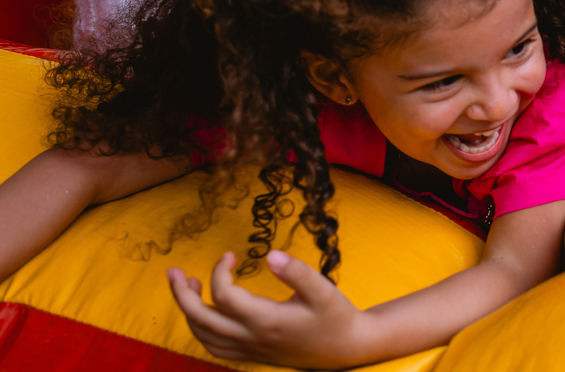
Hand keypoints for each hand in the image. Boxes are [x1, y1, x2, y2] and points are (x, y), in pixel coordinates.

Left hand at [168, 250, 371, 368]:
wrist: (346, 348)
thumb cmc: (336, 316)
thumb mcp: (323, 290)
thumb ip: (297, 272)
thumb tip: (270, 254)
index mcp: (265, 320)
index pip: (224, 295)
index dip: (220, 271)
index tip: (231, 255)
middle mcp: (251, 337)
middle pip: (200, 318)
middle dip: (180, 293)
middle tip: (173, 271)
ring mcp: (249, 349)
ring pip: (202, 335)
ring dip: (188, 310)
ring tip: (187, 285)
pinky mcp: (251, 354)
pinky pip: (213, 347)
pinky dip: (200, 330)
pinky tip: (204, 313)